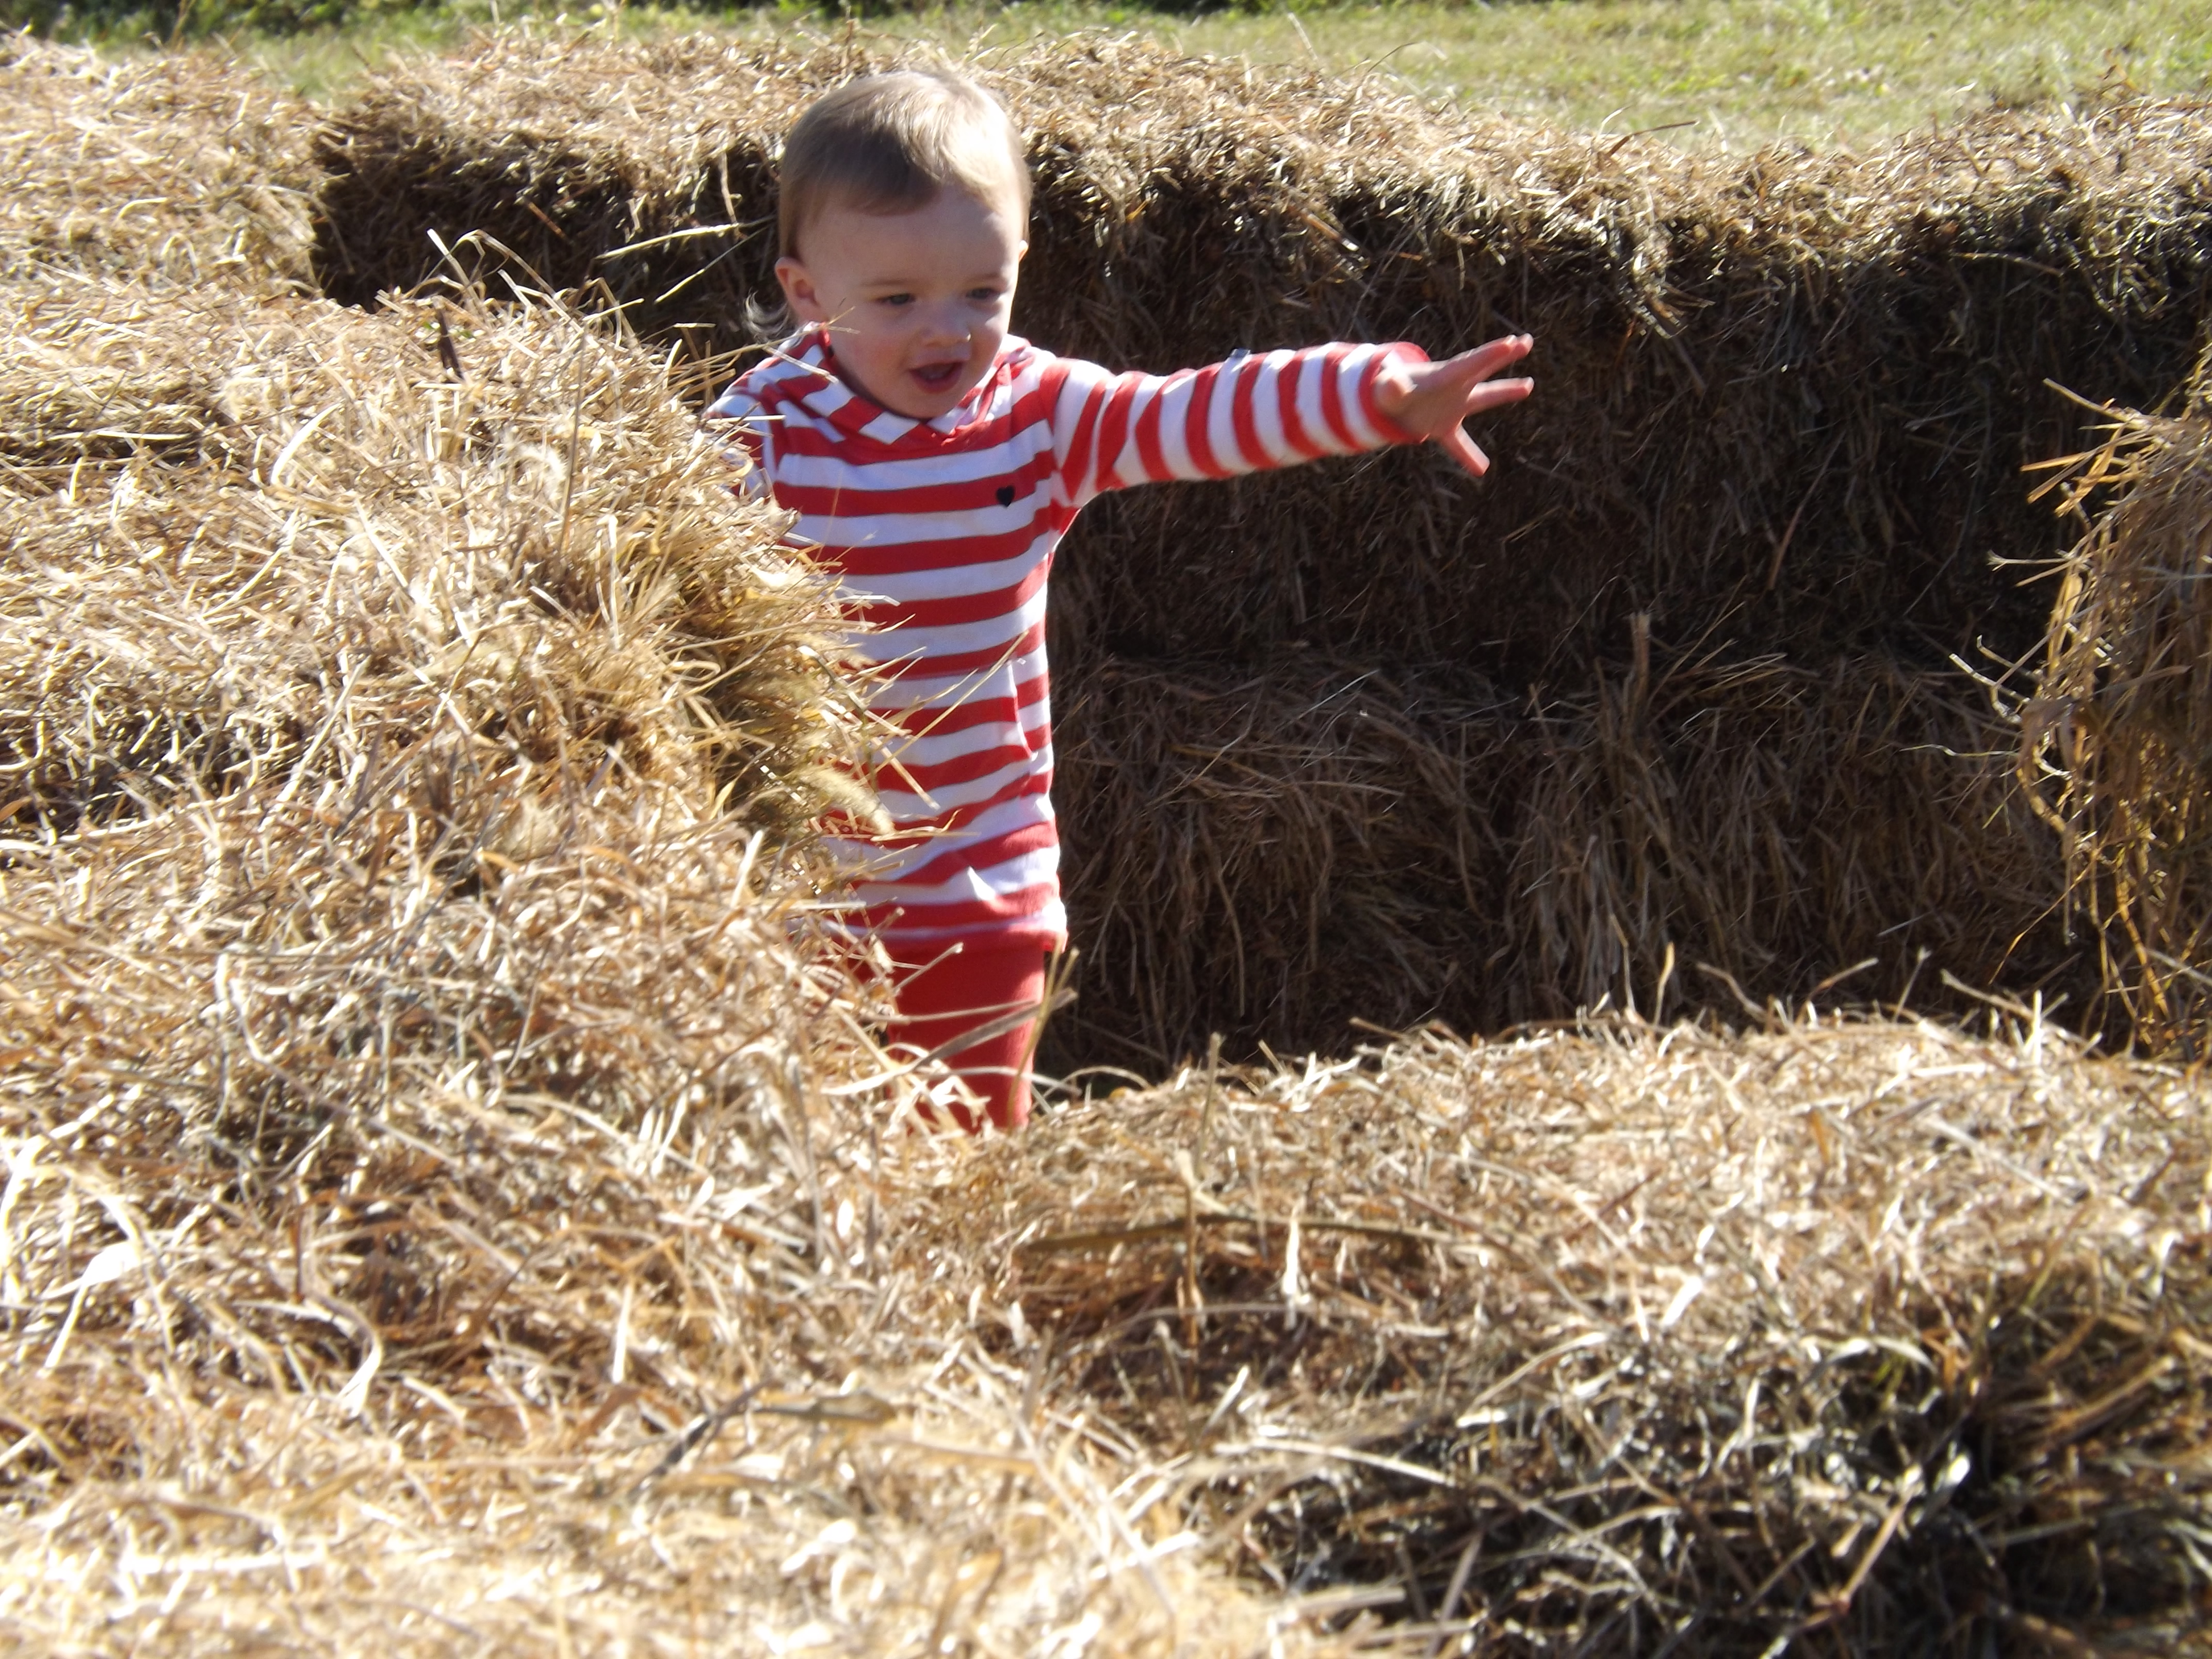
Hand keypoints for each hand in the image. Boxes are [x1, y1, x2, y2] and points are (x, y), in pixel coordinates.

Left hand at [1373, 335, 1534, 476]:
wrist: (1382, 404)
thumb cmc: (1385, 390)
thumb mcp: (1386, 389)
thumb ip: (1391, 387)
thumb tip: (1393, 385)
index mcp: (1442, 377)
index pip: (1470, 363)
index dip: (1491, 354)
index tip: (1512, 342)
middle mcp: (1453, 388)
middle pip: (1483, 371)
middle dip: (1504, 355)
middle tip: (1526, 342)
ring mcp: (1452, 407)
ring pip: (1483, 399)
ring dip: (1505, 392)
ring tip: (1528, 385)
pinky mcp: (1443, 427)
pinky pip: (1459, 444)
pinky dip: (1469, 456)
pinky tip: (1481, 470)